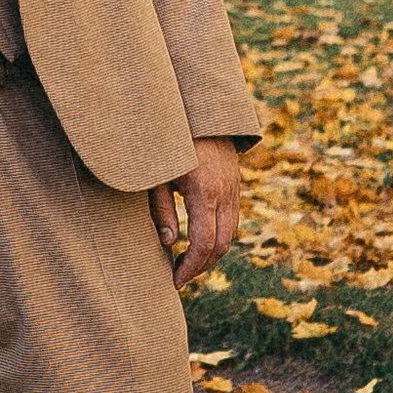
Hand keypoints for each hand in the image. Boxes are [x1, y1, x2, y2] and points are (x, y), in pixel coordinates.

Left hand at [151, 139, 242, 290]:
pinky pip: (232, 221)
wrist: (200, 111)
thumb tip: (170, 243)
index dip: (190, 267)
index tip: (175, 280)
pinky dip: (218, 238)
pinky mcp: (235, 186)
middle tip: (179, 278)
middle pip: (221, 245)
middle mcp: (225, 194)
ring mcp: (234, 190)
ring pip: (230, 235)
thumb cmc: (170, 143)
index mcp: (204, 192)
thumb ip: (162, 209)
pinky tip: (199, 242)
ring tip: (188, 264)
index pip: (203, 243)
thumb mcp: (157, 175)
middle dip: (201, 267)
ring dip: (211, 255)